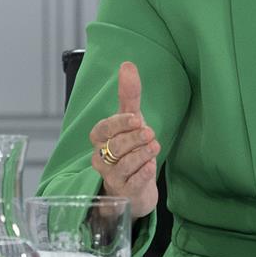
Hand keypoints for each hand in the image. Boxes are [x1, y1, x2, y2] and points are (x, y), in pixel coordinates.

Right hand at [89, 62, 160, 217]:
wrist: (136, 184)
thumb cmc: (131, 147)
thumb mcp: (132, 119)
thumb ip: (129, 95)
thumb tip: (127, 64)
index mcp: (101, 138)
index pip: (103, 129)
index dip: (118, 123)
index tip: (136, 118)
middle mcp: (101, 158)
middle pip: (114, 147)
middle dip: (133, 139)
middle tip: (150, 133)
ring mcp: (111, 177)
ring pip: (122, 165)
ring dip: (140, 155)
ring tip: (154, 147)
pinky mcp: (123, 193)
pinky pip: (130, 184)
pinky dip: (141, 174)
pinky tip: (150, 167)